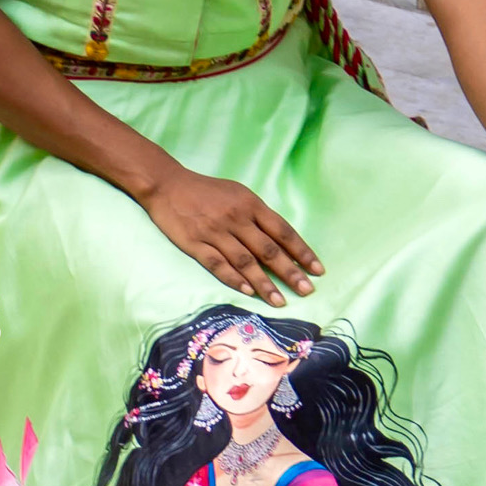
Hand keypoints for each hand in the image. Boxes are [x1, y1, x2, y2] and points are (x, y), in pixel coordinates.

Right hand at [138, 164, 321, 304]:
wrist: (167, 185)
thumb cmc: (207, 191)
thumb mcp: (238, 194)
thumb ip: (258, 216)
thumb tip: (282, 242)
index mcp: (250, 204)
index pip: (282, 231)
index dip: (301, 251)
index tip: (317, 270)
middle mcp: (236, 218)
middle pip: (268, 249)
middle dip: (290, 272)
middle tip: (306, 290)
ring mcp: (215, 232)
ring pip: (245, 261)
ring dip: (265, 283)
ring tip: (280, 301)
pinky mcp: (195, 244)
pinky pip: (218, 264)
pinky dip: (234, 279)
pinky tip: (248, 292)